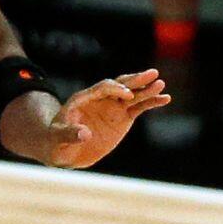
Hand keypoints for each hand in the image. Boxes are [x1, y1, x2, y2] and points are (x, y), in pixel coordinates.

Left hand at [43, 69, 169, 167]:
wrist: (64, 149)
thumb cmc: (56, 141)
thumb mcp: (58, 138)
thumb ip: (70, 134)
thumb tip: (85, 133)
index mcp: (83, 98)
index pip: (102, 88)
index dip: (115, 89)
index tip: (127, 96)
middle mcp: (101, 99)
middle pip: (120, 85)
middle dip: (135, 80)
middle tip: (152, 74)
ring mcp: (113, 107)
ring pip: (133, 95)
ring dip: (147, 89)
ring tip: (161, 84)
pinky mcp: (123, 118)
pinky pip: (139, 108)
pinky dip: (151, 103)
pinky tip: (165, 99)